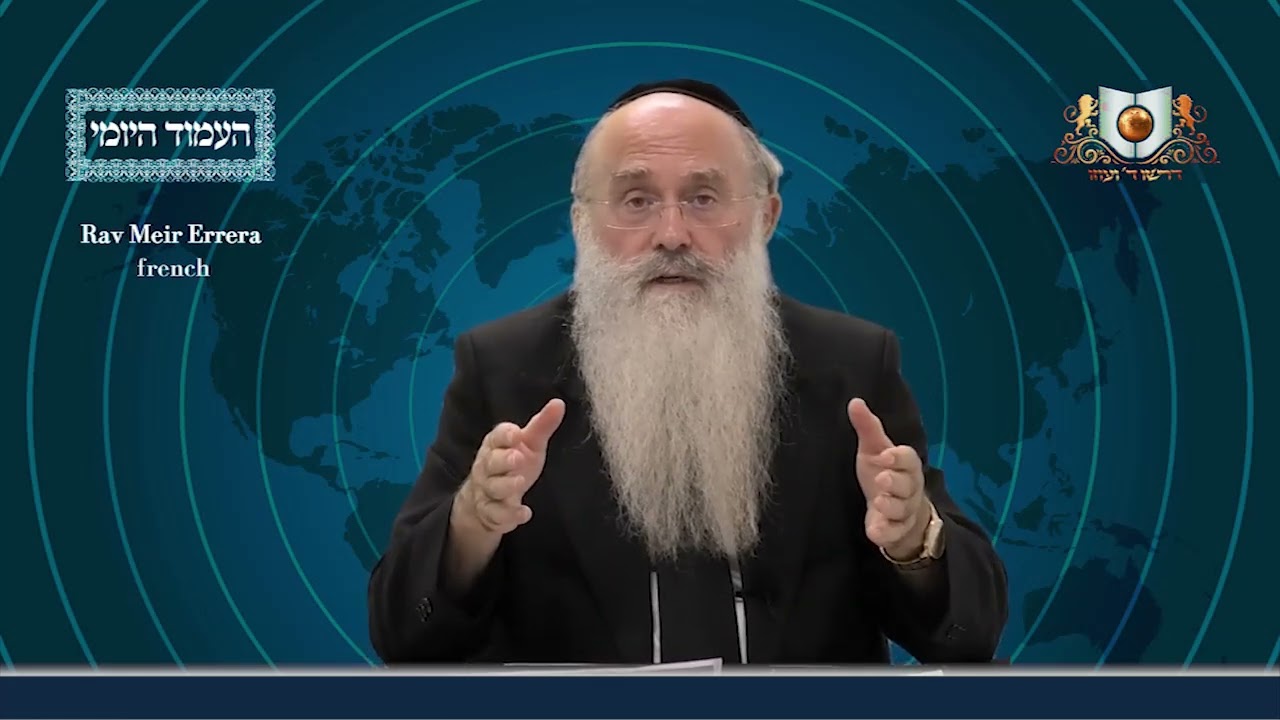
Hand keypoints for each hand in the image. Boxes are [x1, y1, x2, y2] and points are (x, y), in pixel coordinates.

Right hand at [455, 398, 565, 535]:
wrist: (487, 499)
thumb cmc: (512, 464)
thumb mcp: (529, 444)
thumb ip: (542, 425)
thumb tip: (559, 403)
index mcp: (496, 445)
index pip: (496, 437)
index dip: (504, 435)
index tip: (516, 433)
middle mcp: (487, 467)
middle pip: (491, 462)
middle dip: (503, 460)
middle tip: (518, 458)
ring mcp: (487, 491)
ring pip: (493, 488)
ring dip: (506, 486)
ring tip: (520, 483)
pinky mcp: (491, 513)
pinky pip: (496, 514)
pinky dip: (509, 515)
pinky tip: (524, 513)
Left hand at [847, 397, 929, 560]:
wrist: (897, 511)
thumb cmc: (885, 473)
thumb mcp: (874, 450)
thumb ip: (867, 428)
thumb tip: (855, 401)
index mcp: (906, 466)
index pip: (909, 459)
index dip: (898, 457)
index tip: (884, 455)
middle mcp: (909, 489)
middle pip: (908, 485)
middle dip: (896, 483)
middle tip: (881, 479)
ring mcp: (904, 512)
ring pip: (903, 510)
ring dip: (892, 507)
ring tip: (879, 501)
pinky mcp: (895, 531)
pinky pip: (894, 534)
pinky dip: (886, 533)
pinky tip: (875, 531)